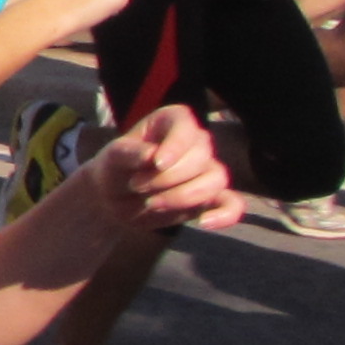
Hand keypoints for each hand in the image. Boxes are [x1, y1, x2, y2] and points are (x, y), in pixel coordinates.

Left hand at [83, 103, 244, 234]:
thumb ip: (129, 152)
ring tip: (151, 203)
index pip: (186, 126)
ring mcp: (206, 170)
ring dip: (184, 196)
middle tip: (137, 185)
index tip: (157, 163)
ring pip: (216, 180)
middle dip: (169, 177)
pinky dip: (226, 215)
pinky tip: (204, 222)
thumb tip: (152, 156)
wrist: (115, 198)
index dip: (176, 145)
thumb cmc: (115, 168)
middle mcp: (196, 143)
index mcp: (172, 122)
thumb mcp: (112, 157)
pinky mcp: (210, 198)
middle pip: (201, 157)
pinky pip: (233, 204)